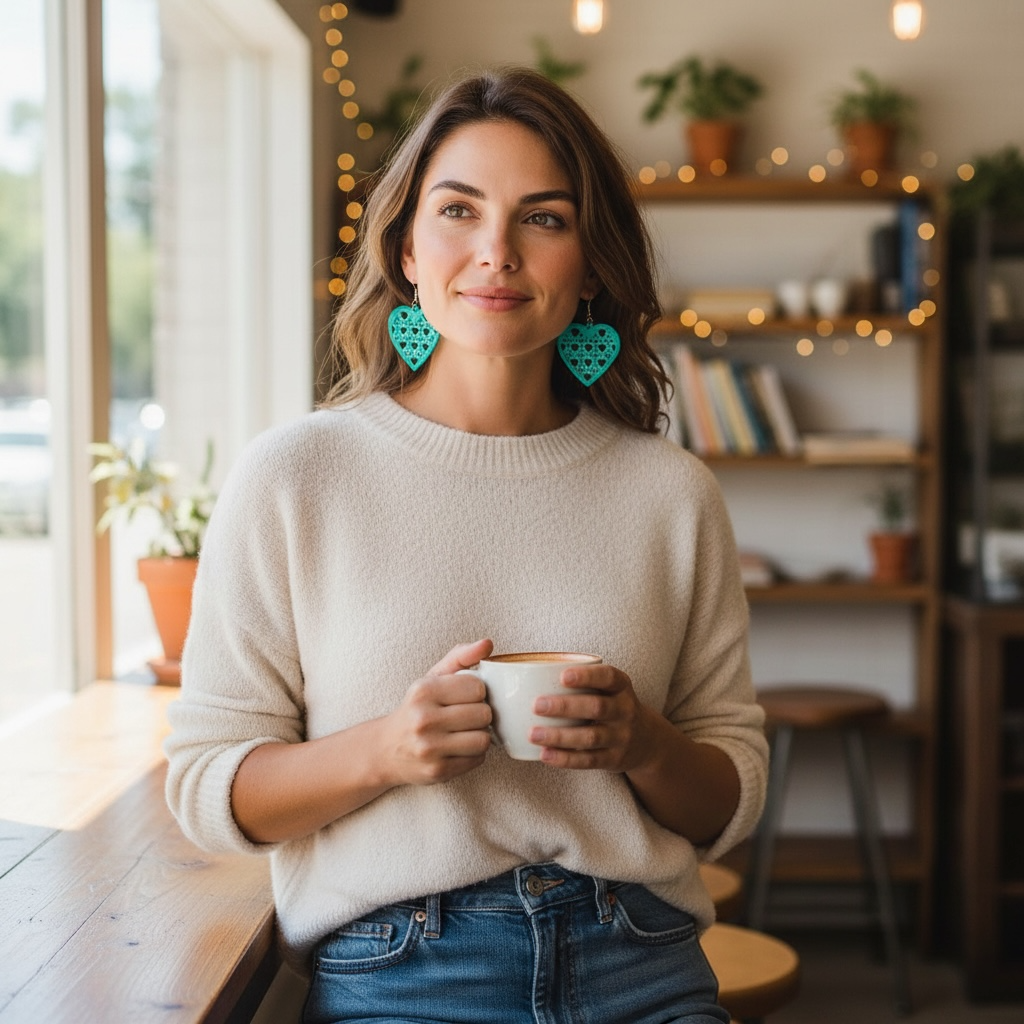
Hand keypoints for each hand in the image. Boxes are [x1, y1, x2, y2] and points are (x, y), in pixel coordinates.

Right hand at [379, 639, 493, 786]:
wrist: (386, 749)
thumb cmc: (417, 708)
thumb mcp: (433, 677)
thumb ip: (461, 656)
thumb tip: (488, 643)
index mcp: (423, 691)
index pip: (477, 687)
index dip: (477, 691)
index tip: (466, 696)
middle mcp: (423, 719)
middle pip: (483, 714)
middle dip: (480, 714)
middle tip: (466, 716)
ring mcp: (429, 748)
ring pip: (483, 739)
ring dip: (480, 735)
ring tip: (465, 732)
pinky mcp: (437, 772)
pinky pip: (477, 760)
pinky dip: (474, 754)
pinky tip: (458, 748)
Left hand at [528, 663, 657, 771]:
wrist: (647, 741)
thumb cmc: (613, 706)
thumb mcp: (610, 690)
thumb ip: (583, 683)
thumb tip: (531, 678)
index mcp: (622, 687)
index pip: (608, 677)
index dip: (587, 676)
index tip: (562, 676)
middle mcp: (625, 710)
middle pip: (596, 707)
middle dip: (565, 706)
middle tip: (537, 705)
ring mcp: (621, 737)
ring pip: (590, 737)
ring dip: (559, 736)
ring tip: (533, 734)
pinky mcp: (614, 759)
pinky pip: (588, 760)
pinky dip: (565, 759)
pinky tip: (544, 754)